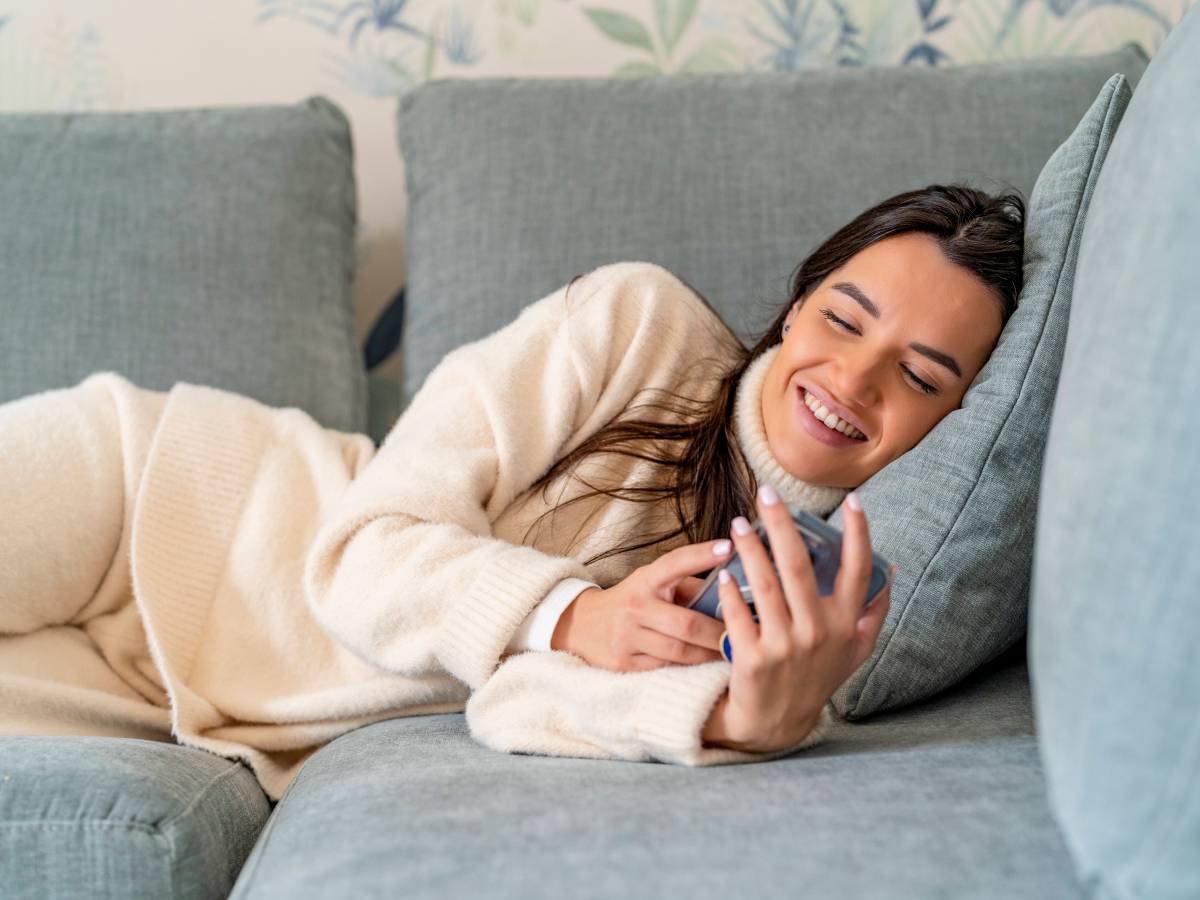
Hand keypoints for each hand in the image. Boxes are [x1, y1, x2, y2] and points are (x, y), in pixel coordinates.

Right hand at [551, 539, 735, 671]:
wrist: (581, 626)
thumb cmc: (631, 602)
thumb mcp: (652, 584)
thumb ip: (687, 587)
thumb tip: (731, 593)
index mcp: (646, 580)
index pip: (675, 563)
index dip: (701, 555)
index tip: (728, 547)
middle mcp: (635, 607)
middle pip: (686, 624)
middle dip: (719, 633)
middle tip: (743, 637)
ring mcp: (627, 637)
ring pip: (679, 651)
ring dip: (708, 654)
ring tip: (730, 653)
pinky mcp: (624, 663)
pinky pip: (666, 667)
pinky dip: (689, 668)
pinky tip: (704, 667)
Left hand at [702, 485, 893, 752]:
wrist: (776, 723)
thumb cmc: (816, 676)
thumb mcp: (854, 650)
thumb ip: (874, 611)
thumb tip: (893, 569)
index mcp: (845, 624)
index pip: (859, 570)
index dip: (859, 533)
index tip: (853, 500)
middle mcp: (819, 632)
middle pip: (798, 565)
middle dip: (780, 523)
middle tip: (765, 493)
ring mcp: (785, 646)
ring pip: (764, 583)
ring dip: (749, 547)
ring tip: (737, 524)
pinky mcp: (753, 658)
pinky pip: (738, 613)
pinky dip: (730, 589)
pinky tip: (724, 570)